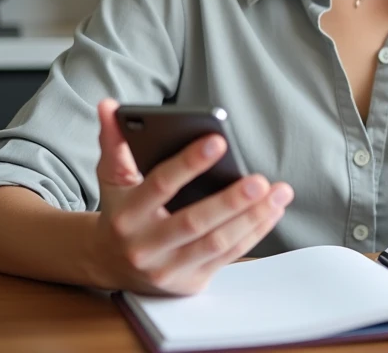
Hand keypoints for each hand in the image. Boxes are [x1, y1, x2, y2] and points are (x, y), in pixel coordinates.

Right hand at [88, 98, 293, 295]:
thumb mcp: (113, 178)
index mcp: (126, 215)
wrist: (109, 265)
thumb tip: (109, 105)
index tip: (218, 141)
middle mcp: (144, 247)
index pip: (160, 185)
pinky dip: (254, 233)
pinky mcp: (189, 282)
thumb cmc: (121, 212)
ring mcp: (167, 269)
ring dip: (252, 218)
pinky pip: (228, 256)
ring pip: (216, 243)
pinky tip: (272, 211)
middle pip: (193, 222)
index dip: (189, 163)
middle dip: (230, 200)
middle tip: (259, 179)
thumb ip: (114, 142)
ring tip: (278, 192)